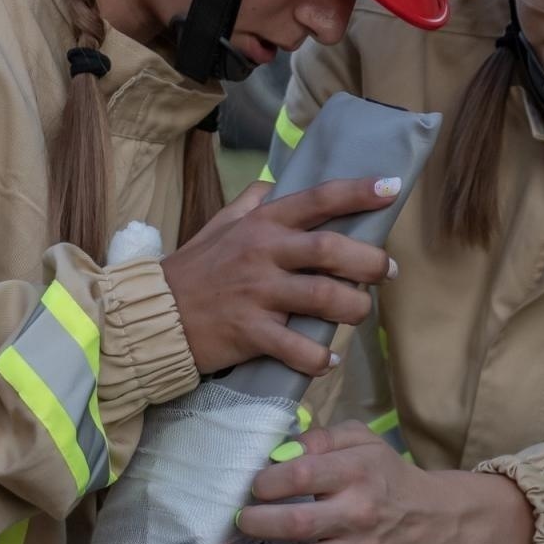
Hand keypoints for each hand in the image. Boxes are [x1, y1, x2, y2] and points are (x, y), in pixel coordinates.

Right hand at [162, 177, 400, 375]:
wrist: (151, 315)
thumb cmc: (193, 271)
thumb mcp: (219, 226)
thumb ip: (250, 204)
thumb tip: (275, 183)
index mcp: (261, 224)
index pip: (317, 199)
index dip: (358, 192)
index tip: (392, 188)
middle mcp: (263, 253)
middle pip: (332, 249)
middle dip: (370, 262)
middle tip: (388, 272)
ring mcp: (257, 294)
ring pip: (324, 298)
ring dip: (354, 308)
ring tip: (360, 313)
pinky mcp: (250, 332)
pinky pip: (297, 349)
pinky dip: (319, 358)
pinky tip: (327, 360)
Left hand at [227, 421, 533, 543]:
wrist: (440, 522)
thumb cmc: (390, 477)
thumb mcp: (364, 441)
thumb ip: (319, 438)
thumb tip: (276, 453)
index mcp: (360, 472)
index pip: (301, 475)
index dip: (264, 481)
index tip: (251, 485)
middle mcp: (360, 515)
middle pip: (295, 524)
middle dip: (253, 523)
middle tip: (235, 519)